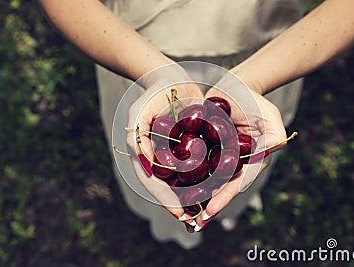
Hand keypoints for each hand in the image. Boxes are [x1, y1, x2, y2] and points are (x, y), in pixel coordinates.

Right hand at [126, 63, 203, 219]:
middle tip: (192, 219)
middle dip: (178, 203)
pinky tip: (214, 190)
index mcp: (143, 153)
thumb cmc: (154, 93)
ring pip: (180, 181)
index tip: (177, 211)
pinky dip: (202, 180)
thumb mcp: (141, 111)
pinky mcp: (186, 148)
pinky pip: (194, 167)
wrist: (171, 79)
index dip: (163, 197)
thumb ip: (140, 137)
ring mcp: (171, 154)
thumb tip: (147, 165)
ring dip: (191, 197)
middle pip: (166, 186)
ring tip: (204, 212)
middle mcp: (156, 157)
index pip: (151, 181)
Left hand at [195, 75, 286, 230]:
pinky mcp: (205, 147)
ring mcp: (219, 156)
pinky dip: (187, 176)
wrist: (234, 86)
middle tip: (193, 225)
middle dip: (208, 206)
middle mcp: (235, 163)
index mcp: (251, 161)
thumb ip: (274, 137)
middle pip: (220, 187)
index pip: (237, 183)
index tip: (209, 212)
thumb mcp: (270, 116)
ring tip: (182, 214)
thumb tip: (267, 155)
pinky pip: (195, 163)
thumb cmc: (254, 100)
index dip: (224, 198)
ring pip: (206, 180)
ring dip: (195, 197)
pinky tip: (174, 187)